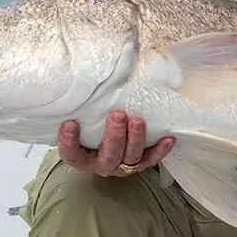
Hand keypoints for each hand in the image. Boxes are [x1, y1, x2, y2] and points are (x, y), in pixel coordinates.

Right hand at [58, 110, 174, 176]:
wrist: (109, 142)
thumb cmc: (93, 127)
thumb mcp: (85, 118)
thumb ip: (82, 105)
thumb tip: (79, 71)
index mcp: (82, 156)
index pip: (71, 154)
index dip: (68, 142)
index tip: (70, 123)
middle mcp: (102, 163)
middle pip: (108, 156)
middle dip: (114, 136)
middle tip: (117, 115)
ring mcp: (122, 165)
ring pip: (131, 157)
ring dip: (136, 139)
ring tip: (138, 120)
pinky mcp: (141, 163)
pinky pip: (152, 159)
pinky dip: (160, 150)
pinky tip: (168, 138)